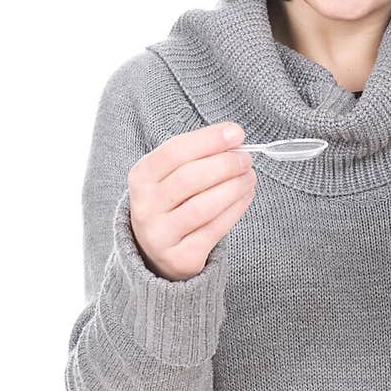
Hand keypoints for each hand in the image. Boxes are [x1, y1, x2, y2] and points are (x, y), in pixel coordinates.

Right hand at [128, 122, 256, 280]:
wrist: (156, 252)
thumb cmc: (172, 203)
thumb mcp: (171, 176)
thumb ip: (198, 156)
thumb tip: (234, 138)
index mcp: (141, 177)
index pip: (175, 151)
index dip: (208, 140)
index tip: (236, 133)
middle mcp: (145, 206)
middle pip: (190, 178)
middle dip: (225, 164)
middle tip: (246, 159)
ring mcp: (160, 234)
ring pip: (203, 206)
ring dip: (234, 187)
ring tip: (249, 177)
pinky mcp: (180, 257)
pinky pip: (214, 229)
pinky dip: (235, 209)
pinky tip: (246, 196)